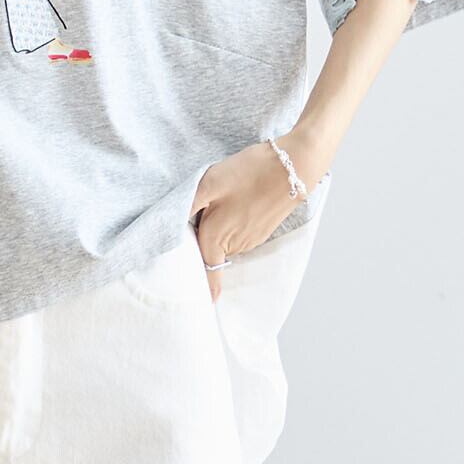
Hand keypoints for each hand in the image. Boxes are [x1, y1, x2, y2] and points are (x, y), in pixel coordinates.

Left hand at [189, 128, 329, 301]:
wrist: (293, 166)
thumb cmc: (249, 172)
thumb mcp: (209, 183)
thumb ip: (187, 205)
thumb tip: (170, 225)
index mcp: (217, 237)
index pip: (206, 271)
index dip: (202, 286)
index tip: (197, 298)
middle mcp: (235, 244)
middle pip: (211, 252)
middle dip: (202, 241)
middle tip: (196, 218)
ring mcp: (252, 239)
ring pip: (226, 243)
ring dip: (218, 231)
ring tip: (217, 205)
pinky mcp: (263, 230)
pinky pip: (240, 235)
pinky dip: (233, 226)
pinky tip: (235, 203)